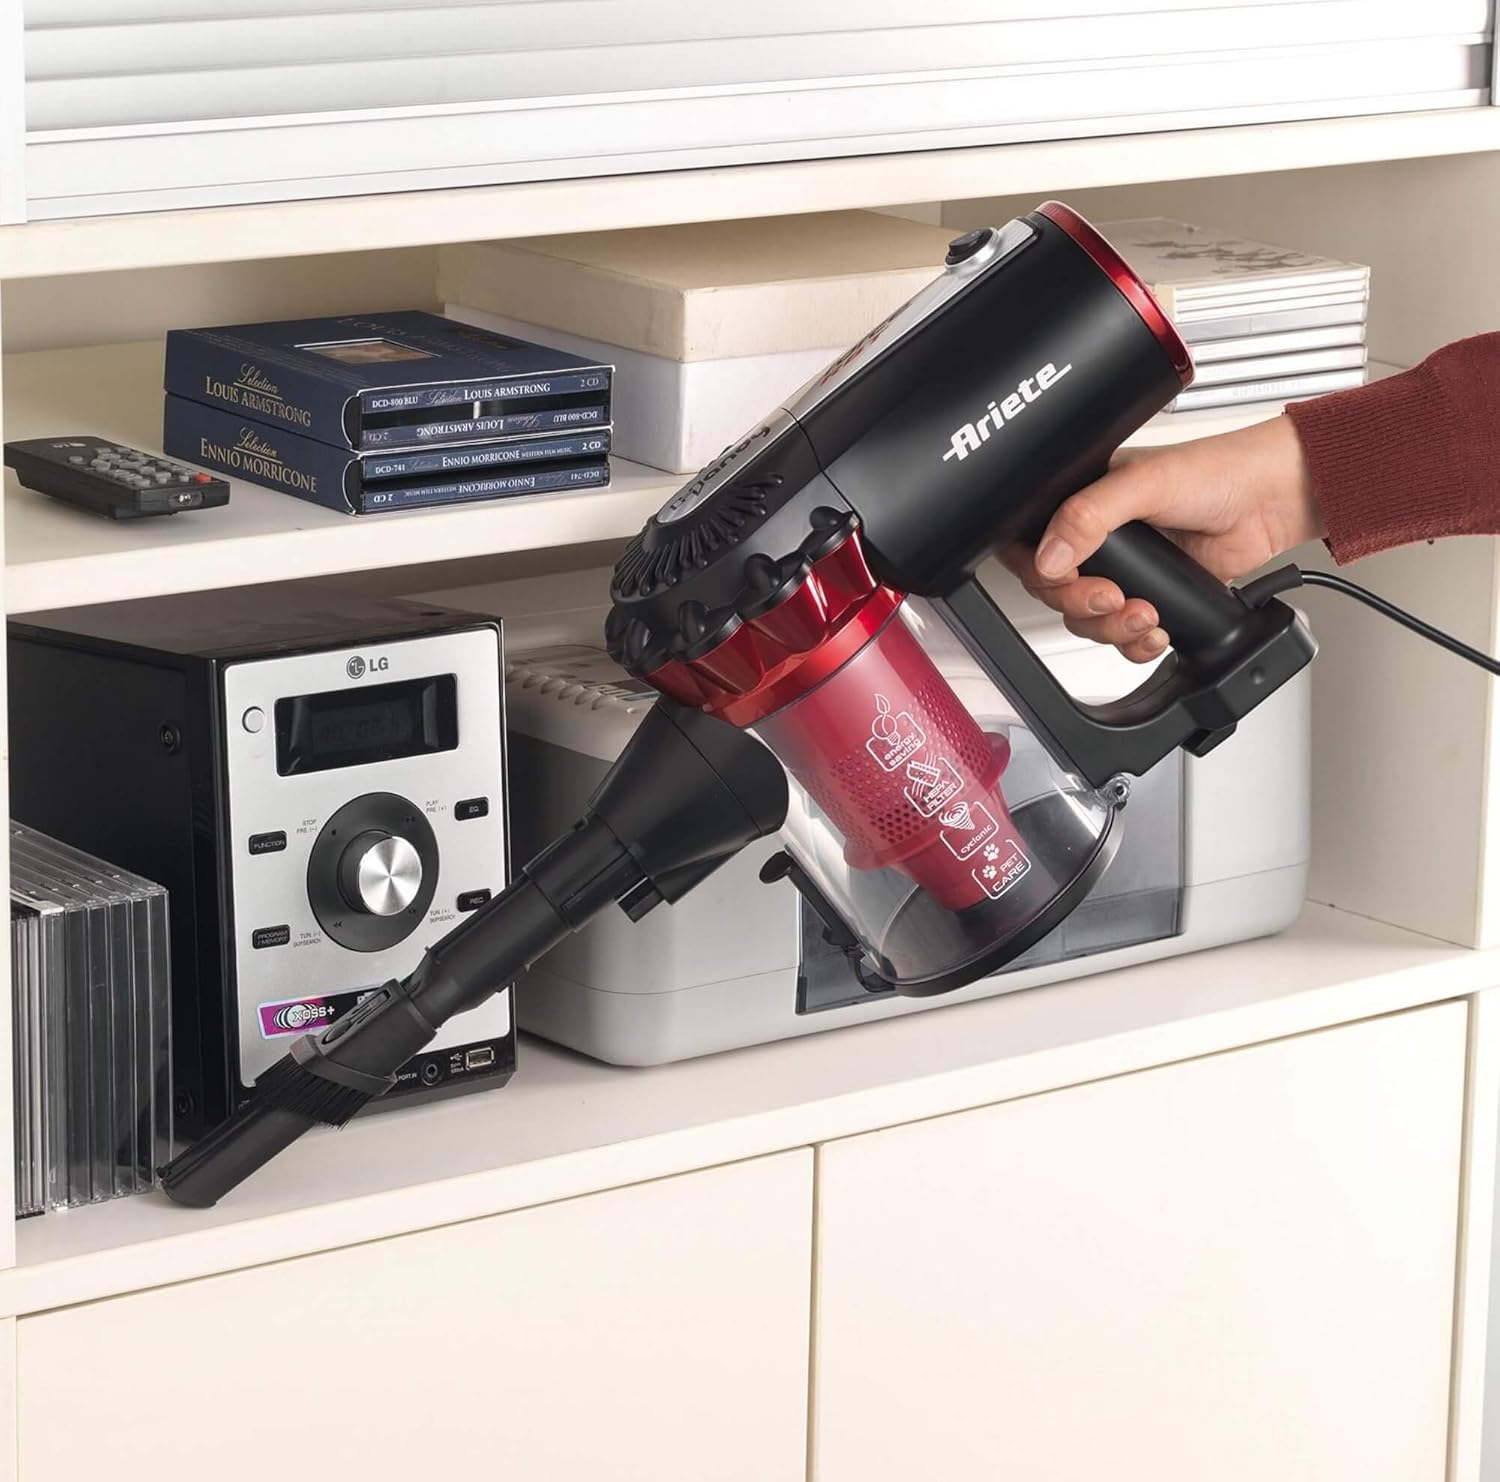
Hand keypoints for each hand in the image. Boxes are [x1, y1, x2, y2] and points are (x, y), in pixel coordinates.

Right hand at [1004, 414, 1321, 661]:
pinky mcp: (1152, 594)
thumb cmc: (1218, 471)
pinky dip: (1135, 643)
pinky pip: (1123, 634)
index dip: (1041, 571)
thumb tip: (1050, 557)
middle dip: (1082, 604)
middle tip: (1112, 598)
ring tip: (1145, 614)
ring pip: (1088, 619)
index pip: (1033, 546)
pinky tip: (1154, 630)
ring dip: (1111, 628)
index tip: (1068, 578)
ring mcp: (1126, 570)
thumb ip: (1089, 516)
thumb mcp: (1143, 484)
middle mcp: (1097, 537)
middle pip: (1057, 592)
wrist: (1272, 500)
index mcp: (1082, 500)